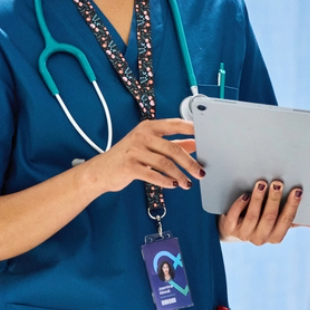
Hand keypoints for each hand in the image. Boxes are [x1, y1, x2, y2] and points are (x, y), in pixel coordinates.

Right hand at [82, 118, 202, 193]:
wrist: (101, 171)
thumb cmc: (128, 157)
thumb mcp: (149, 146)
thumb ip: (172, 143)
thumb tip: (195, 143)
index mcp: (148, 127)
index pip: (175, 125)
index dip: (192, 129)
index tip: (207, 136)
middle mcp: (141, 136)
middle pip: (172, 148)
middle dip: (189, 162)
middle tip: (200, 172)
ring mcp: (134, 151)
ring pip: (164, 163)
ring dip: (179, 175)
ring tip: (187, 184)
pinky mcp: (129, 166)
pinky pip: (152, 174)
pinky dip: (164, 181)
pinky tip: (172, 185)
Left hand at [218, 179, 301, 244]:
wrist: (232, 228)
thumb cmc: (261, 220)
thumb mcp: (278, 221)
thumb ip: (297, 220)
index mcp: (275, 236)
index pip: (287, 220)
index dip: (292, 206)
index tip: (297, 190)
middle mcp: (260, 238)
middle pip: (270, 218)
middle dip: (275, 199)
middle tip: (278, 183)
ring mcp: (244, 234)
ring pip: (253, 216)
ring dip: (258, 199)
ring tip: (261, 183)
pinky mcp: (229, 227)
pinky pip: (234, 216)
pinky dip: (240, 205)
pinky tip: (245, 194)